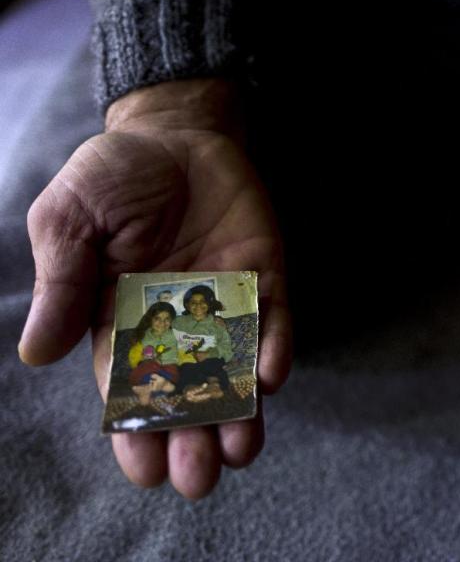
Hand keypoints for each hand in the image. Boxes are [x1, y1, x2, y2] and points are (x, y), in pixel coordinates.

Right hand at [18, 79, 291, 499]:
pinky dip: (271, 349)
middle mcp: (177, 324)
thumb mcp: (68, 221)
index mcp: (121, 321)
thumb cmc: (113, 177)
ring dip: (240, 412)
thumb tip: (36, 354)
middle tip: (199, 479)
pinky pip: (271, 322)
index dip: (135, 431)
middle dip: (192, 438)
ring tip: (241, 451)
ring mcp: (224, 303)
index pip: (129, 389)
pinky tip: (268, 380)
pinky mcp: (263, 278)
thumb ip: (61, 282)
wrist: (174, 132)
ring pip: (234, 371)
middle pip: (187, 395)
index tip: (143, 470)